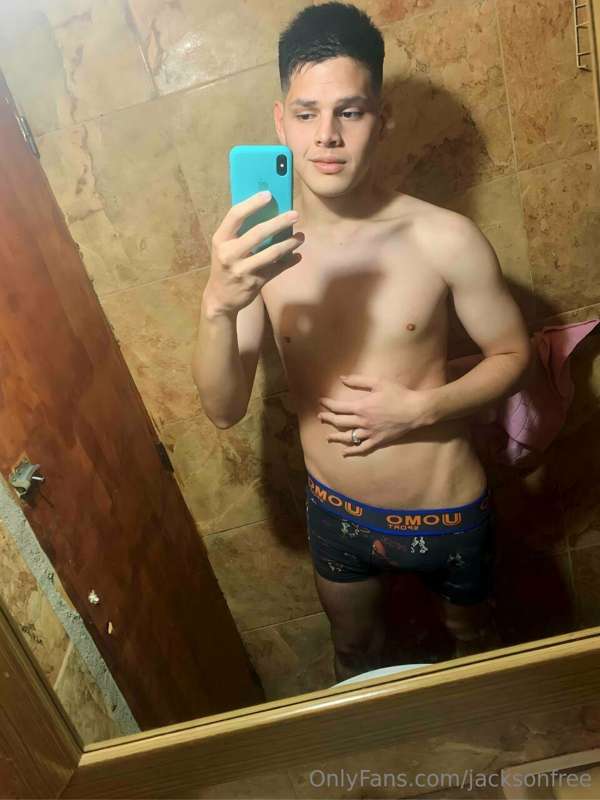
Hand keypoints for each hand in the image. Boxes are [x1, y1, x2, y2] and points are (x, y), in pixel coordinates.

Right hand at [203, 191, 304, 315]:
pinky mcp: (254, 283)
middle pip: (258, 233)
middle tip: (295, 214)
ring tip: (301, 237)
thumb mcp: (225, 247)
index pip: (235, 215)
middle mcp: (229, 254)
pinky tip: (297, 255)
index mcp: (221, 239)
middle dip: (279, 222)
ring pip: (271, 253)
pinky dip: (289, 261)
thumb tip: (266, 210)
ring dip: (289, 243)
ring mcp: (242, 270)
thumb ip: (239, 232)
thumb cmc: (226, 265)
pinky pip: (277, 269)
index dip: (252, 203)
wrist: (220, 298)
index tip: (269, 194)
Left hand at [317, 374, 428, 456]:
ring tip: (328, 437)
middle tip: (320, 417)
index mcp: (361, 407)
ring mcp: (369, 433)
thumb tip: (341, 378)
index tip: (321, 402)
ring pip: (348, 437)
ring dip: (336, 437)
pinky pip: (362, 449)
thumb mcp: (378, 382)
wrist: (415, 410)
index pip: (338, 407)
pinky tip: (344, 452)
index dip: (328, 404)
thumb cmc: (398, 394)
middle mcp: (362, 422)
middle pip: (339, 422)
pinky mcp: (377, 441)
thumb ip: (358, 381)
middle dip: (327, 419)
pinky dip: (352, 451)